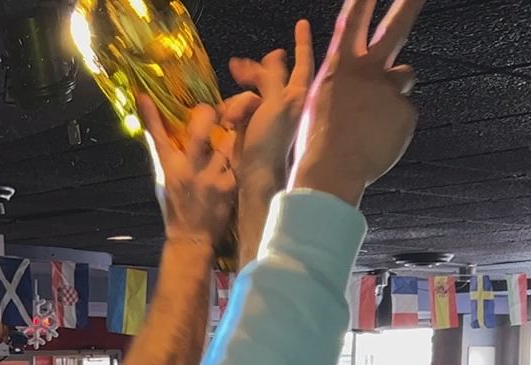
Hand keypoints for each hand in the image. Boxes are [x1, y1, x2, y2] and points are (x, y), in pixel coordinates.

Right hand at [141, 97, 237, 244]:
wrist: (192, 238)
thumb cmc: (179, 206)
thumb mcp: (166, 179)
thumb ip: (167, 153)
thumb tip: (162, 129)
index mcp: (170, 166)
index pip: (157, 135)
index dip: (151, 114)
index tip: (144, 96)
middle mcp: (189, 169)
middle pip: (199, 129)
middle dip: (208, 113)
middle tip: (214, 110)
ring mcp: (211, 177)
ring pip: (227, 139)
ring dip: (233, 127)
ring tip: (237, 123)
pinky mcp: (230, 185)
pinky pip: (240, 158)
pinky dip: (244, 150)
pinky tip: (250, 147)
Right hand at [228, 21, 316, 191]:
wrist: (256, 174)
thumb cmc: (271, 140)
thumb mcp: (275, 103)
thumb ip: (274, 77)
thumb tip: (277, 53)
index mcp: (296, 95)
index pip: (302, 63)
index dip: (301, 42)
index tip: (300, 23)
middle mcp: (285, 102)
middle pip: (269, 74)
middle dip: (251, 71)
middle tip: (234, 66)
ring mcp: (267, 114)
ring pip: (250, 90)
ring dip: (238, 99)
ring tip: (232, 117)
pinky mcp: (252, 125)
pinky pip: (240, 107)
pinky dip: (233, 111)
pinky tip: (228, 121)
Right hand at [290, 0, 426, 206]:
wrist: (333, 169)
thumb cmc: (321, 140)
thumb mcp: (321, 99)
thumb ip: (348, 80)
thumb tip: (377, 76)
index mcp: (339, 66)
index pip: (352, 21)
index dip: (363, 1)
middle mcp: (367, 71)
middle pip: (395, 29)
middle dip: (408, 5)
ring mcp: (389, 89)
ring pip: (404, 76)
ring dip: (396, 88)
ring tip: (375, 117)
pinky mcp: (406, 110)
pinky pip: (406, 111)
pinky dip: (396, 123)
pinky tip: (379, 138)